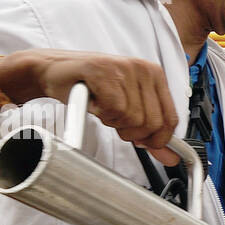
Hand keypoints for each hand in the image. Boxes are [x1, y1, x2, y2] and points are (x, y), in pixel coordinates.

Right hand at [3, 50, 180, 165]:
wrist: (54, 72)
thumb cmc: (90, 89)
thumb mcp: (126, 111)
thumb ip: (149, 134)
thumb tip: (171, 157)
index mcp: (155, 75)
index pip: (170, 119)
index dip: (157, 139)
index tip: (143, 142)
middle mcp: (143, 68)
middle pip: (152, 123)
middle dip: (131, 133)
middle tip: (115, 121)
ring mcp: (124, 67)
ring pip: (133, 118)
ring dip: (114, 123)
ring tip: (103, 108)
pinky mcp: (104, 70)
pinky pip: (114, 110)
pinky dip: (102, 114)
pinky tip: (95, 103)